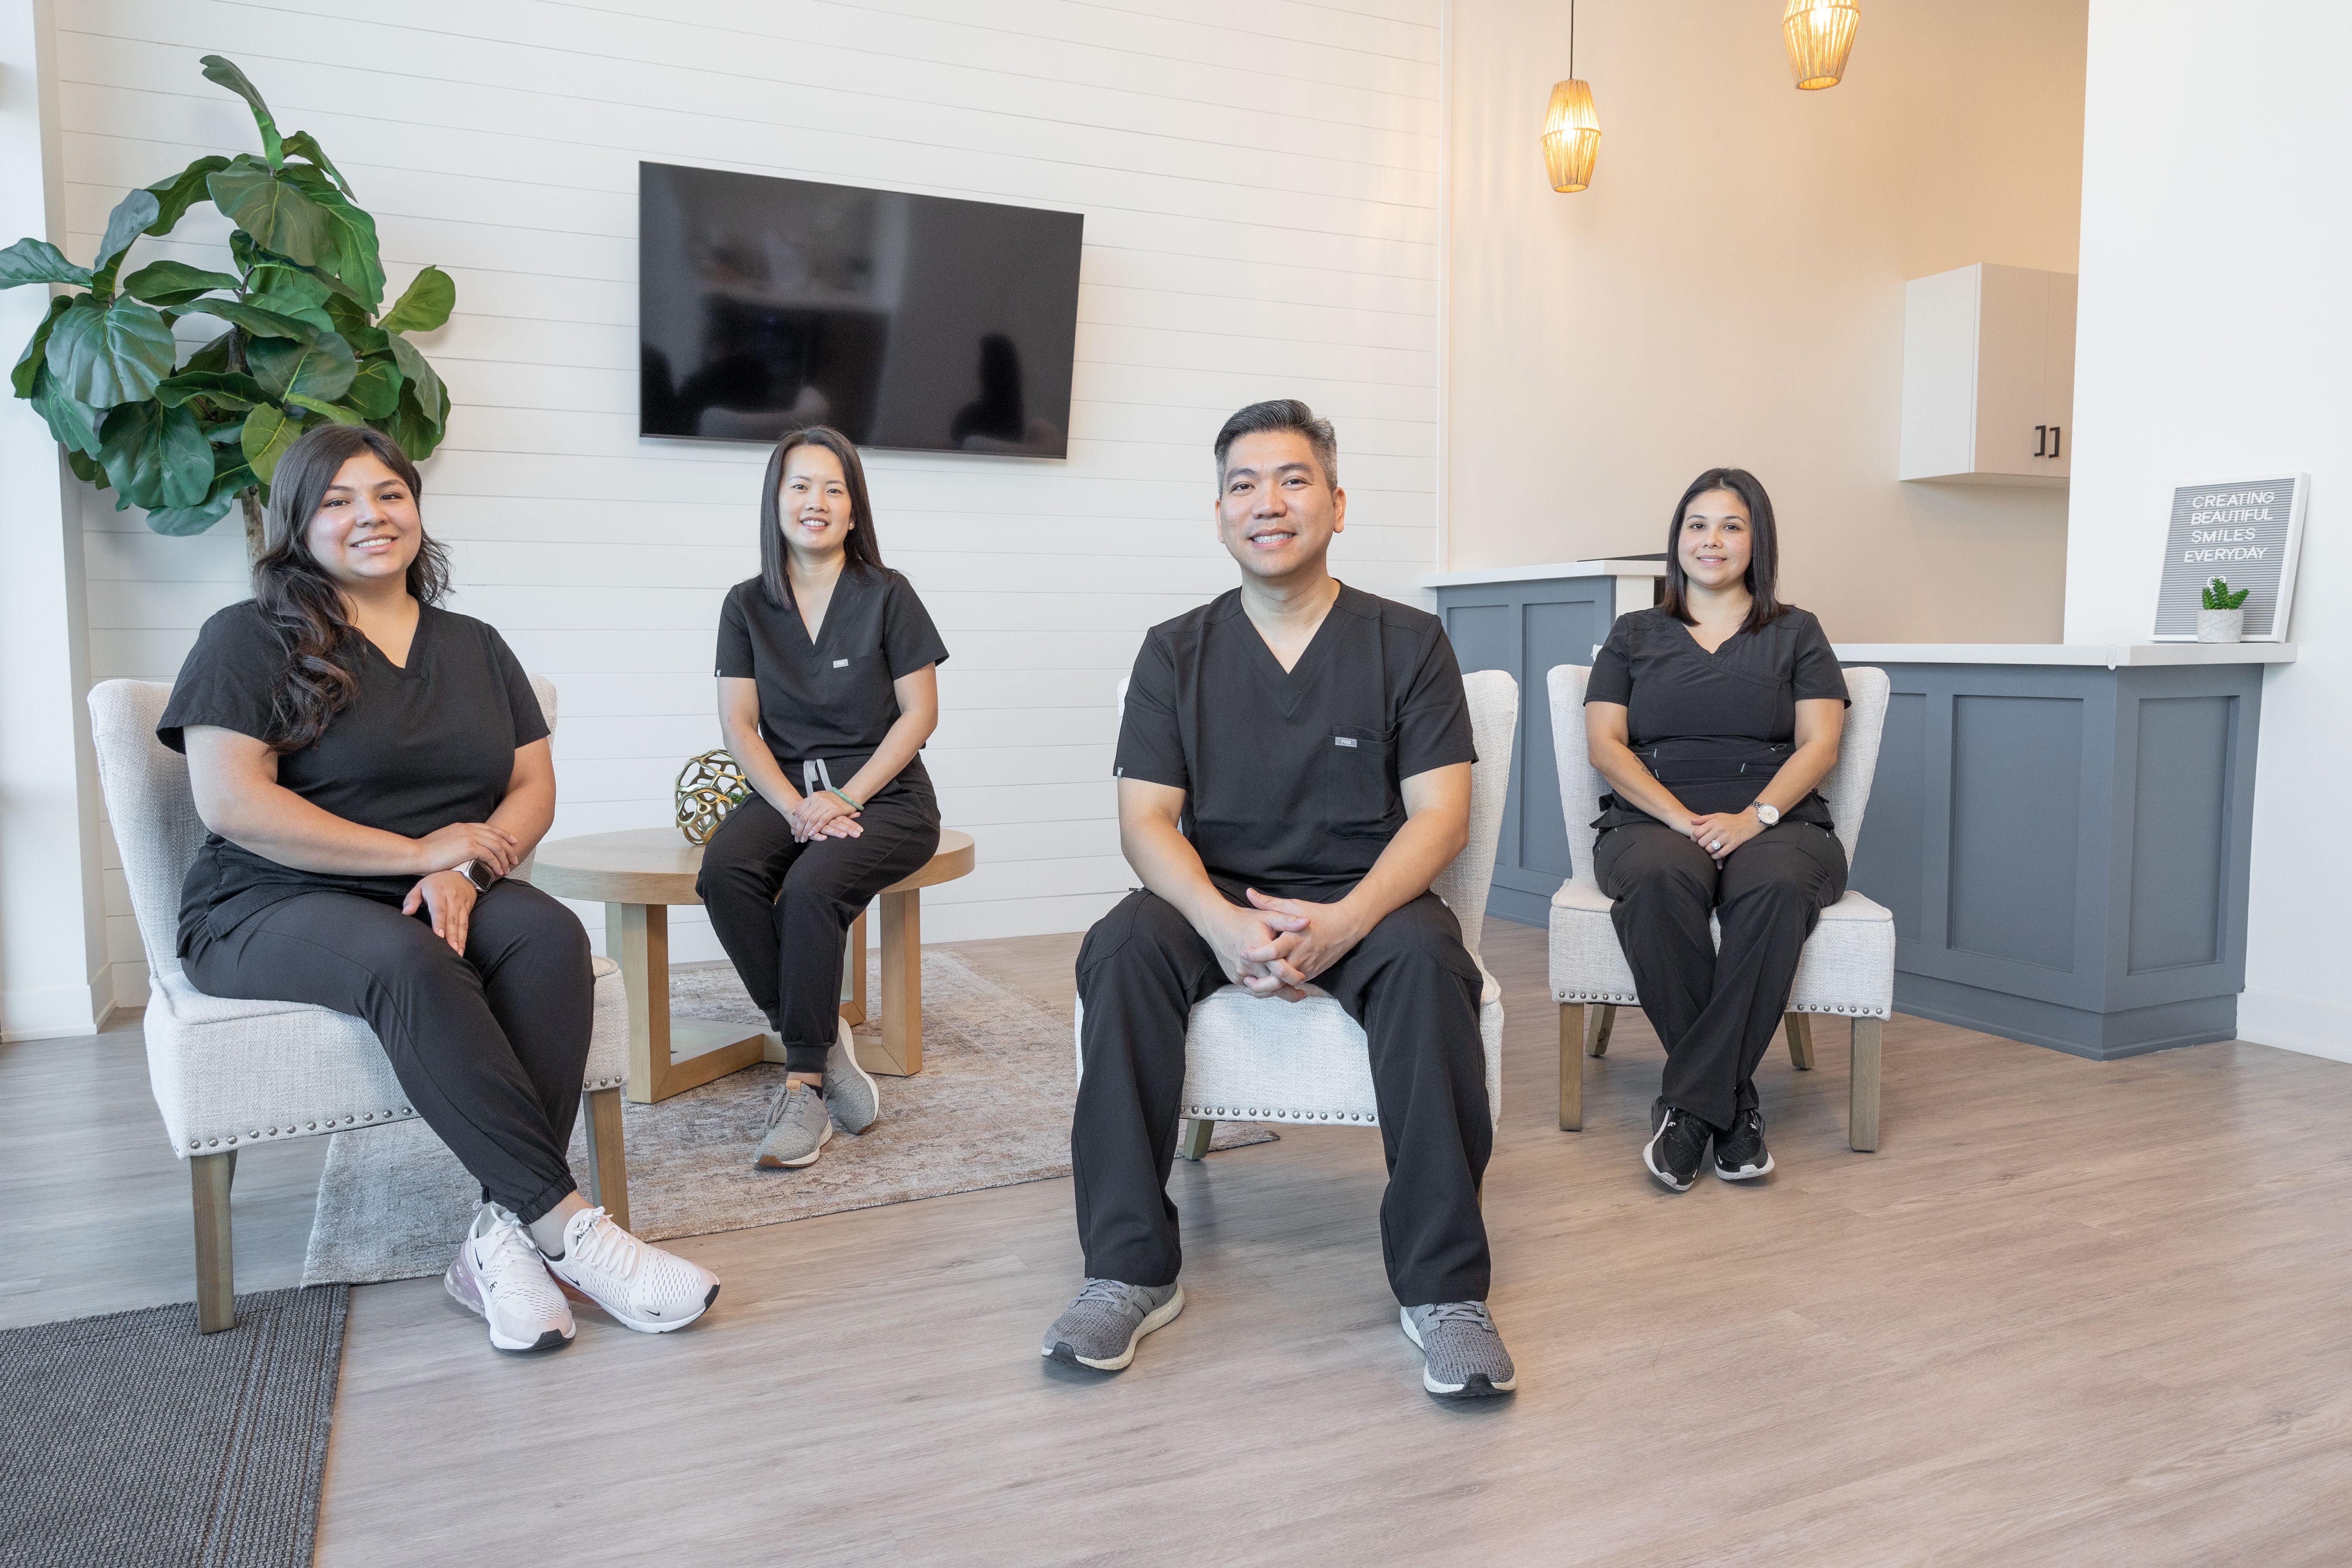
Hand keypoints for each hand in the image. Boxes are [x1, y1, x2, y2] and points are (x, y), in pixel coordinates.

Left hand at [403, 869, 477, 953]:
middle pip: (451, 920)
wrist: (462, 873)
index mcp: (438, 893)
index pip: (439, 910)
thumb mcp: (421, 885)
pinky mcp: (468, 909)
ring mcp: (461, 905)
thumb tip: (406, 912)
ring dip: (459, 940)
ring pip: (460, 924)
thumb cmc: (436, 882)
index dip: (439, 923)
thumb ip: (412, 899)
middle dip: (451, 936)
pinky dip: (464, 937)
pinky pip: (466, 925)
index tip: (439, 936)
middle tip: (450, 951)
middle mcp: (451, 899)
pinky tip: (462, 948)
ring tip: (457, 953)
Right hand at [413, 821, 519, 877]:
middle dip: (508, 848)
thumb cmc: (426, 853)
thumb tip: (465, 851)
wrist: (416, 854)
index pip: (488, 828)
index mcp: (462, 826)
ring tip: (507, 870)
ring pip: (496, 846)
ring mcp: (469, 836)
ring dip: (504, 859)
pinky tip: (498, 872)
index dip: (503, 835)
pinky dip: (496, 864)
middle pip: (496, 836)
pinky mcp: (469, 847)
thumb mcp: (444, 842)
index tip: (512, 841)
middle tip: (514, 859)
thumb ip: (457, 842)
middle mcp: (468, 829)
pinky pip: (490, 855)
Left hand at [789, 790, 861, 842]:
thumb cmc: (833, 799)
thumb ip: (806, 804)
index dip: (795, 823)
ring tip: (803, 838)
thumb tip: (793, 811)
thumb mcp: (818, 798)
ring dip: (806, 831)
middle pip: (804, 816)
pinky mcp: (834, 809)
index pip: (799, 811)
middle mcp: (818, 799)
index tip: (793, 832)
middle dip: (799, 829)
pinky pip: (823, 820)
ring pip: (812, 819)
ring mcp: (826, 804)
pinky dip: (816, 828)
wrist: (849, 796)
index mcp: (813, 797)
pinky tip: (812, 834)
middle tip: (797, 838)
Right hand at [1200, 900, 1309, 1000]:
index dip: (1294, 977)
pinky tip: (1273, 989)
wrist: (1217, 924)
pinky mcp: (1234, 978)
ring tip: (1292, 994)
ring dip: (1277, 994)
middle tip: (1301, 993)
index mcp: (1259, 949)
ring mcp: (1240, 973)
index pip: (1280, 971)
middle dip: (1289, 992)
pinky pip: (1251, 990)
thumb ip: (1288, 921)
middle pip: (1272, 986)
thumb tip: (1307, 921)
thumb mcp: (1268, 916)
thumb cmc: (1244, 919)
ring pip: (1262, 991)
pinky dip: (1264, 990)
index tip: (1303, 978)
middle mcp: (1248, 964)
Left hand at [1240, 888, 1370, 993]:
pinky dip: (1282, 984)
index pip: (1272, 952)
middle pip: (1277, 976)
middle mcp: (1300, 956)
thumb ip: (1270, 903)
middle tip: (1246, 978)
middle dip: (1260, 981)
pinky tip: (1270, 981)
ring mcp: (1307, 968)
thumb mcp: (1294, 905)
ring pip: (1285, 984)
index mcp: (1294, 939)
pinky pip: (1293, 983)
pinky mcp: (1312, 974)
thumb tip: (1249, 893)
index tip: (1243, 953)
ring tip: (1254, 982)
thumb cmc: (1319, 915)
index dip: (1256, 955)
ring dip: (1269, 986)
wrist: (1346, 927)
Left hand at [1687, 808, 1763, 863]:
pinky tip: (1715, 854)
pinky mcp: (1733, 844)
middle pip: (1702, 842)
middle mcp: (1720, 829)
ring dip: (1708, 851)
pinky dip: (1715, 856)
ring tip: (1709, 849)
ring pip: (1710, 849)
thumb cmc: (1730, 819)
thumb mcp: (1717, 815)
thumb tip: (1691, 821)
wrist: (1748, 822)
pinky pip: (1720, 854)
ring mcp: (1727, 837)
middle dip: (1700, 846)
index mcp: (1714, 822)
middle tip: (1702, 845)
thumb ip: (1703, 819)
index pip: (1697, 833)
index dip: (1693, 838)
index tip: (1695, 840)